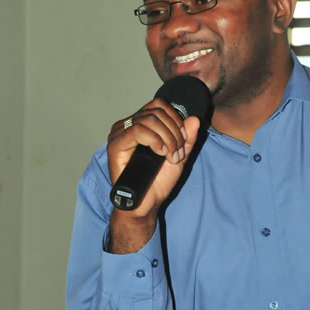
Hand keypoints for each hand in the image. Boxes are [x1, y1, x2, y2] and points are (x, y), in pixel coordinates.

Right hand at [106, 98, 200, 252]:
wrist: (147, 203)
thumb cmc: (158, 182)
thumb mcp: (179, 156)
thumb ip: (187, 138)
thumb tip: (194, 119)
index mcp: (139, 124)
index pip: (159, 106)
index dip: (176, 119)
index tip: (183, 140)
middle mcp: (127, 126)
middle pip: (156, 112)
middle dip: (174, 132)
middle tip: (177, 153)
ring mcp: (119, 134)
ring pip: (149, 120)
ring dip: (167, 138)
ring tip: (171, 156)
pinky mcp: (115, 145)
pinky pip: (138, 130)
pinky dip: (154, 140)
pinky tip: (160, 153)